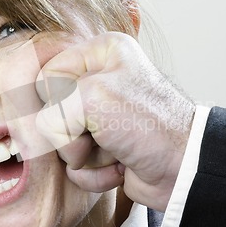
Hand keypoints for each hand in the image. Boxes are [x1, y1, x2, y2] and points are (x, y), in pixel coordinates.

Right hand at [35, 32, 194, 211]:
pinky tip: (120, 168)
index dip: (54, 102)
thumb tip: (42, 135)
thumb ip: (53, 109)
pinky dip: (95, 173)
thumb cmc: (150, 125)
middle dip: (72, 135)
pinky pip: (76, 165)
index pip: (48, 76)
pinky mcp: (103, 147)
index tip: (76, 116)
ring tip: (116, 152)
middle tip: (100, 136)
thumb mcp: (94, 98)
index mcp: (101, 53)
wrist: (183, 170)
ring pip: (63, 142)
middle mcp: (101, 81)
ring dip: (87, 157)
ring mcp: (101, 117)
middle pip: (52, 112)